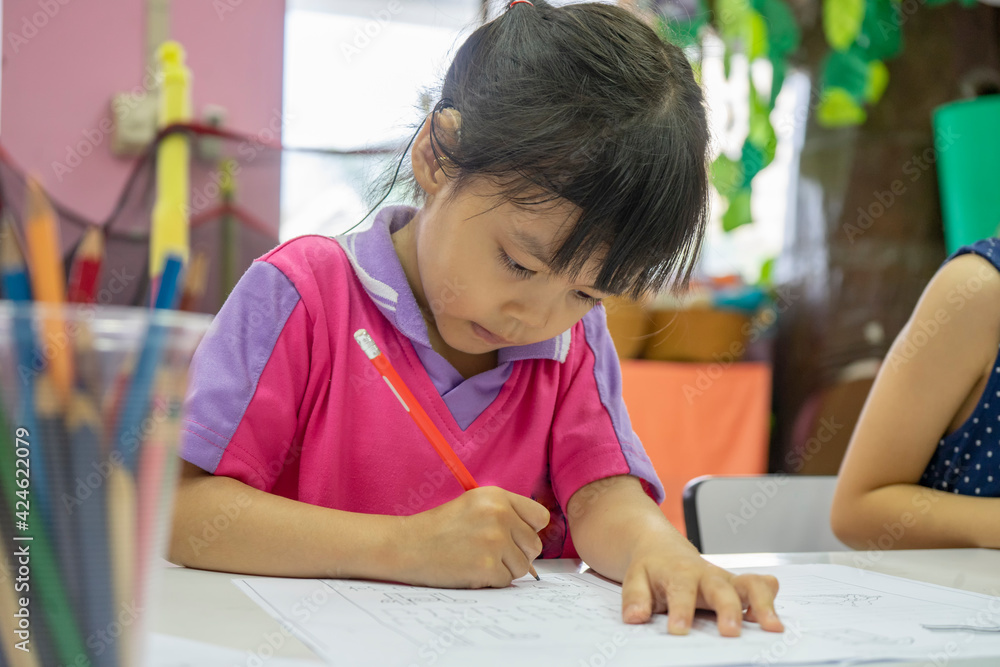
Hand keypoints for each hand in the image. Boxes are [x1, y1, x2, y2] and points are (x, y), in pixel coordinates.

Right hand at [401, 486, 549, 588]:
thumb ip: (506, 514)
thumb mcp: (474, 504)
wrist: (407, 545)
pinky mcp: (487, 566)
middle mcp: (499, 515)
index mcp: (497, 496)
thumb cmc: (439, 528)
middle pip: (534, 545)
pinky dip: (491, 581)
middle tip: (490, 552)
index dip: (529, 530)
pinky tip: (471, 570)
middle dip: (517, 553)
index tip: (515, 536)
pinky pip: (506, 581)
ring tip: (477, 559)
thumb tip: (534, 541)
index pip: (540, 517)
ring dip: (503, 569)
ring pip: (522, 566)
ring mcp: (494, 541)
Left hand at [620, 544, 782, 636]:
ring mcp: (725, 580)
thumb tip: (635, 617)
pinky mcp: (737, 586)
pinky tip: (771, 620)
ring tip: (772, 626)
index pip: (681, 591)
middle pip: (722, 589)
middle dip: (729, 610)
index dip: (681, 610)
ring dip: (762, 603)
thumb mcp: (635, 578)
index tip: (679, 630)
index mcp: (679, 573)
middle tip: (731, 632)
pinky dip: (770, 597)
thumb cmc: (651, 567)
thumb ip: (635, 598)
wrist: (661, 547)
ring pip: (750, 584)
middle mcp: (706, 575)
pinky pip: (760, 585)